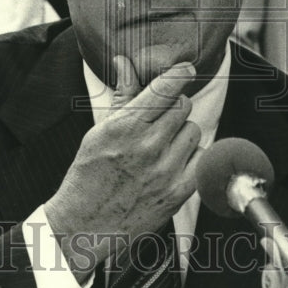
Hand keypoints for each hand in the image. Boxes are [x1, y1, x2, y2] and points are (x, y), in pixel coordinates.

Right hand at [44, 57, 202, 276]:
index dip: (180, 74)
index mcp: (125, 126)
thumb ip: (122, 96)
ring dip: (183, 134)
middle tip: (160, 122)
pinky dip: (194, 156)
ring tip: (163, 146)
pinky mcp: (178, 192)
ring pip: (194, 130)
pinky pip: (202, 158)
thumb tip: (125, 63)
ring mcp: (165, 170)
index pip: (164, 89)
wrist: (84, 225)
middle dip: (173, 109)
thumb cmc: (89, 174)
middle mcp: (147, 146)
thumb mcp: (99, 130)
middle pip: (183, 107)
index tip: (187, 69)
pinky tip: (177, 162)